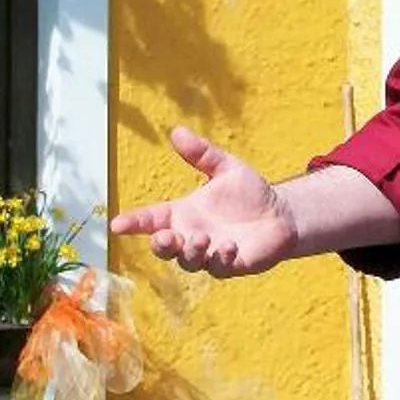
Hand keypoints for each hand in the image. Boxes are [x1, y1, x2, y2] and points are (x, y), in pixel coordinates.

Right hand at [110, 126, 299, 278]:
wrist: (281, 214)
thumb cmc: (249, 192)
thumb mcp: (226, 168)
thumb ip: (202, 154)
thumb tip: (176, 131)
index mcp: (183, 213)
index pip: (151, 219)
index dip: (134, 222)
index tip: (117, 224)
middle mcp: (190, 236)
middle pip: (164, 247)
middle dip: (161, 245)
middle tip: (166, 236)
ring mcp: (209, 253)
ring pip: (188, 261)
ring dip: (191, 251)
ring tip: (202, 237)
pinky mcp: (230, 266)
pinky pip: (219, 267)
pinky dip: (222, 258)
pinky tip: (231, 245)